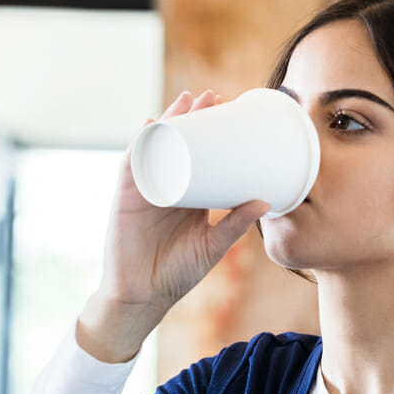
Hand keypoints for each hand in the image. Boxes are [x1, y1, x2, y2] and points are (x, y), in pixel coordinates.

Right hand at [78, 89, 270, 362]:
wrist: (143, 297)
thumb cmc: (176, 274)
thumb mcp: (212, 246)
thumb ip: (235, 225)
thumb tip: (266, 201)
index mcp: (187, 196)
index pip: (200, 156)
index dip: (211, 133)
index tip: (230, 111)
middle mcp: (165, 187)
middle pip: (177, 143)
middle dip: (192, 117)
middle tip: (213, 96)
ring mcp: (145, 189)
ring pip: (156, 147)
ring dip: (169, 122)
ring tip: (186, 101)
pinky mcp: (127, 198)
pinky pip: (132, 164)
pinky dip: (140, 144)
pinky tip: (150, 126)